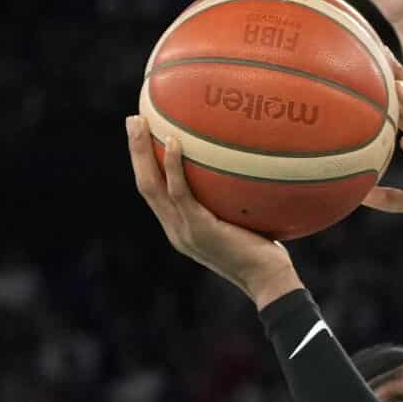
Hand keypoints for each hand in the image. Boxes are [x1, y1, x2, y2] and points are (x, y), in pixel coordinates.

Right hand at [125, 116, 300, 304]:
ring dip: (141, 152)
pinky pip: (180, 192)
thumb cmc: (267, 253)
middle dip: (135, 152)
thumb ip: (235, 203)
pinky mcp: (198, 229)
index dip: (146, 166)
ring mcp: (183, 230)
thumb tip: (252, 170)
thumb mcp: (245, 223)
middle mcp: (175, 229)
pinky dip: (174, 166)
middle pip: (144, 184)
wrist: (269, 281)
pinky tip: (175, 141)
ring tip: (139, 121)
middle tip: (133, 119)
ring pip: (151, 185)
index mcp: (181, 228)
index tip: (144, 137)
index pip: (155, 193)